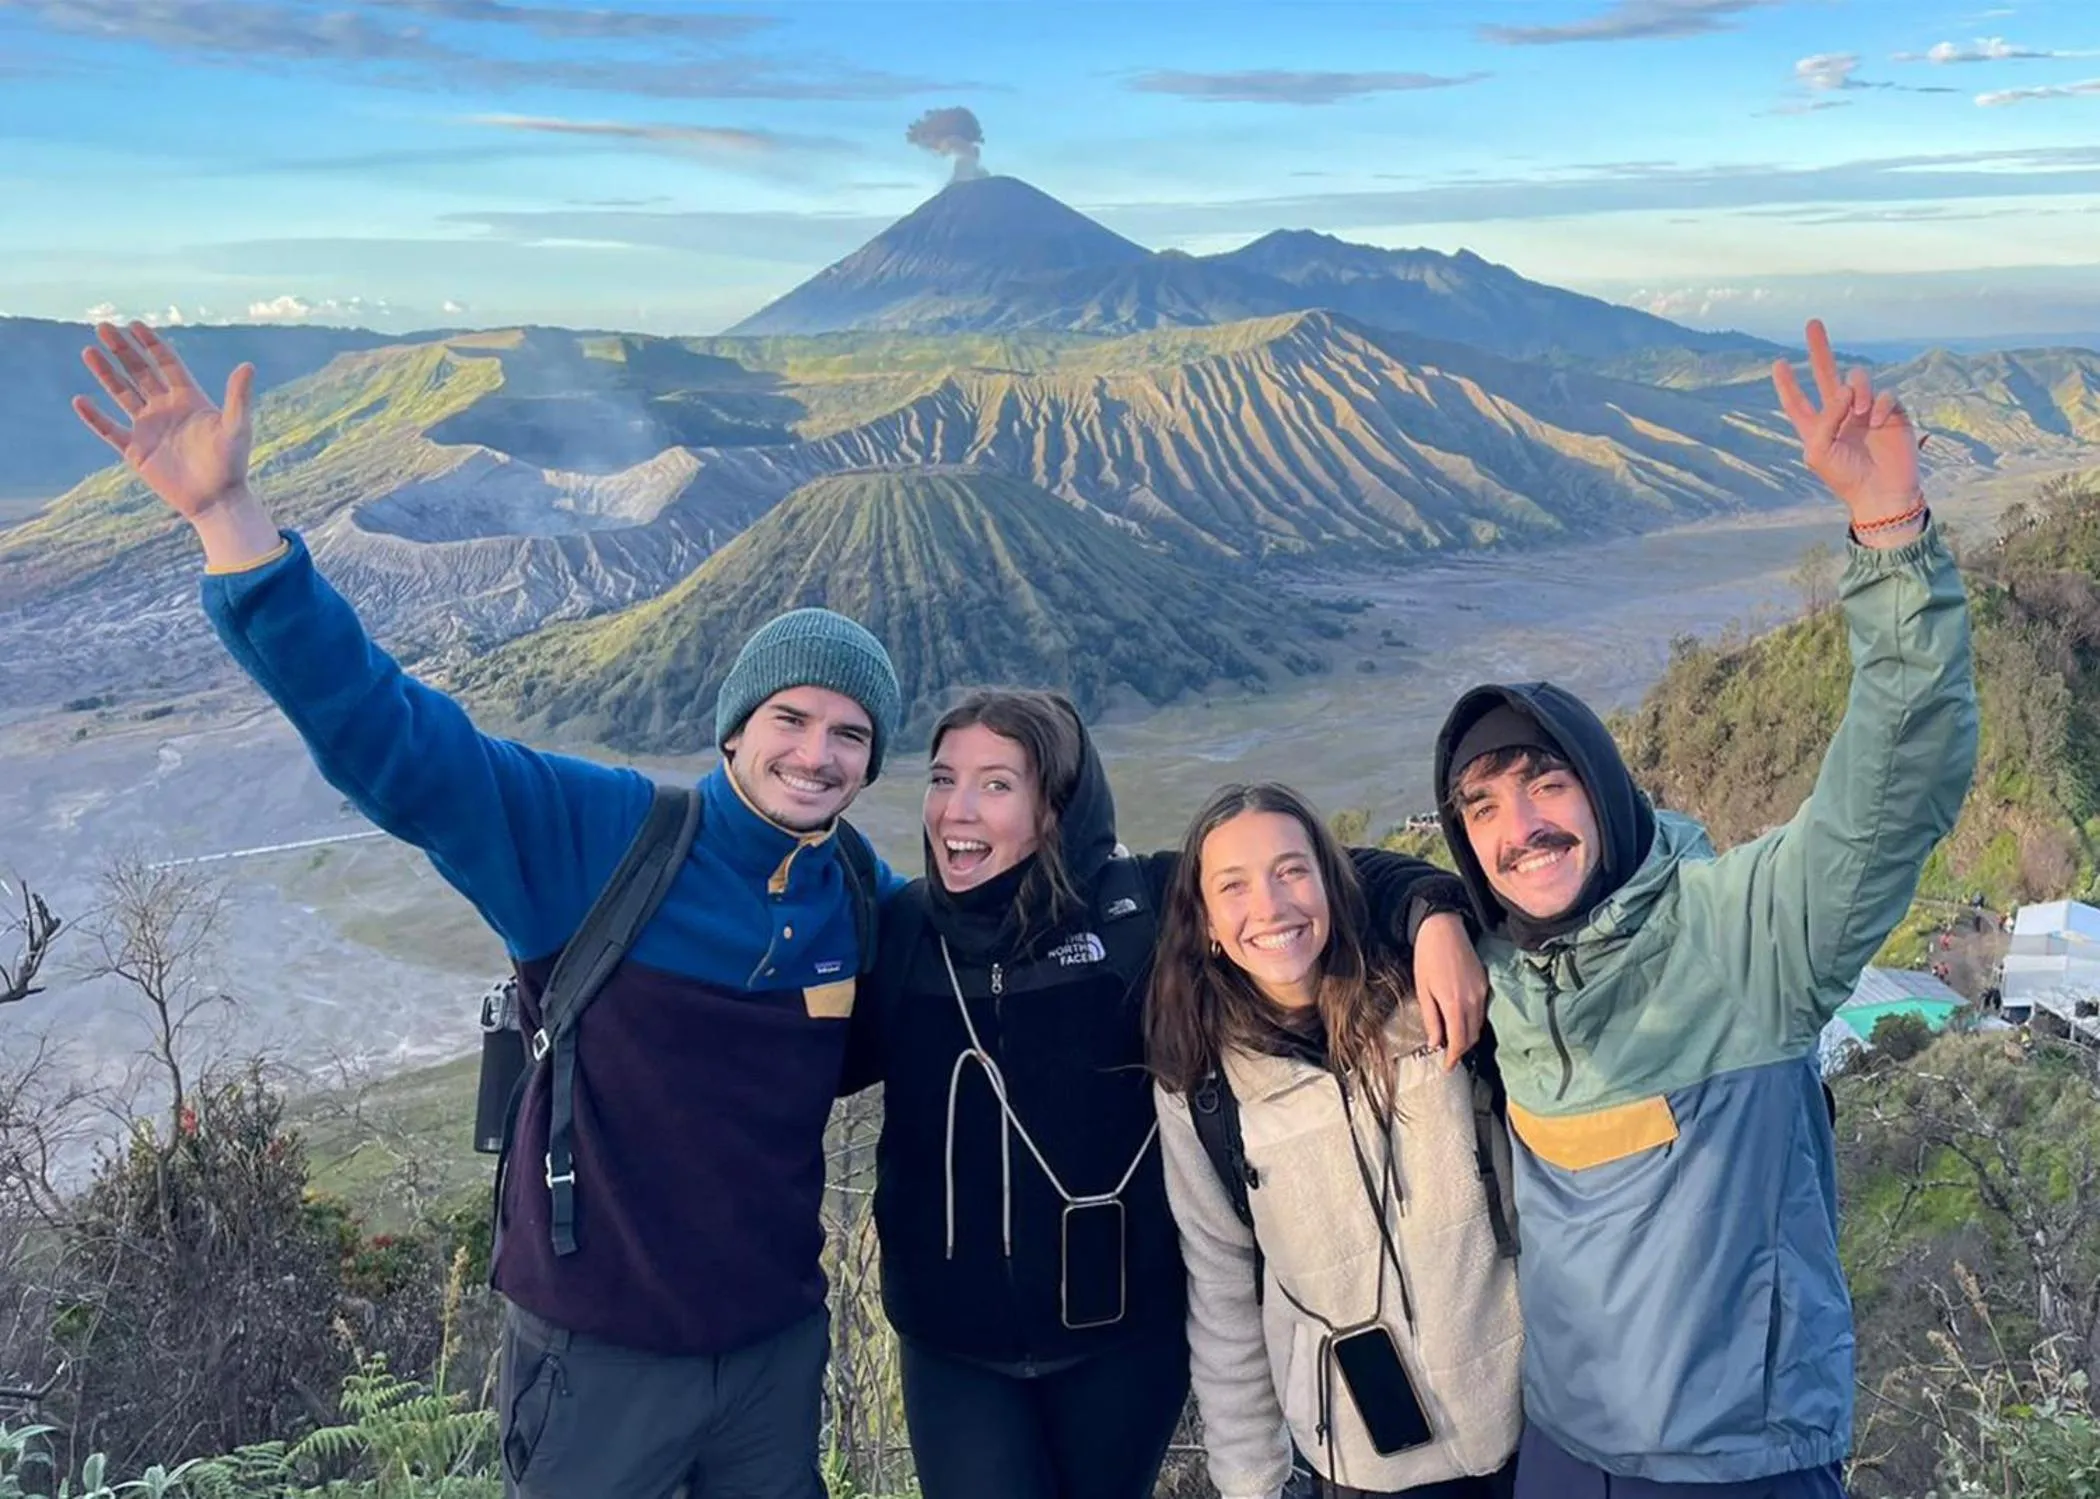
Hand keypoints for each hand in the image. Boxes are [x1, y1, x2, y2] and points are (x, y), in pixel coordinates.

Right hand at [74, 321, 254, 520]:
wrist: (217, 500)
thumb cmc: (231, 464)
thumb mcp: (236, 427)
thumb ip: (238, 397)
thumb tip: (248, 365)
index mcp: (189, 399)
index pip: (166, 363)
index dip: (151, 344)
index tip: (134, 325)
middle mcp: (166, 409)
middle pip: (140, 372)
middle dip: (122, 350)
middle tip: (103, 327)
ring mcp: (149, 428)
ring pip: (122, 394)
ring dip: (106, 374)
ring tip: (89, 351)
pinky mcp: (136, 451)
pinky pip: (110, 430)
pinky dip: (95, 417)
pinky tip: (80, 401)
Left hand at [1411, 912, 1486, 1068]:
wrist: (1443, 928)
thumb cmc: (1427, 957)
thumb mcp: (1423, 990)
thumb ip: (1431, 1019)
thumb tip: (1436, 1043)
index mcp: (1454, 1004)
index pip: (1460, 1041)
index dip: (1454, 1057)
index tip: (1447, 1066)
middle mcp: (1473, 1001)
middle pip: (1472, 1036)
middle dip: (1461, 1049)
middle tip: (1449, 1056)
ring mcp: (1482, 992)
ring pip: (1479, 1025)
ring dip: (1468, 1036)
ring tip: (1453, 1040)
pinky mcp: (1485, 983)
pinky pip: (1481, 1011)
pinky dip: (1473, 1021)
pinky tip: (1461, 1020)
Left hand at [1771, 319, 1922, 536]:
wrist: (1881, 493)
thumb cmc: (1844, 477)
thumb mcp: (1820, 451)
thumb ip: (1826, 417)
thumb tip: (1844, 387)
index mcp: (1817, 427)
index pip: (1797, 402)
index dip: (1788, 385)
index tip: (1778, 364)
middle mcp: (1840, 414)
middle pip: (1827, 374)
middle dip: (1819, 349)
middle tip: (1812, 322)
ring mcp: (1866, 411)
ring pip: (1858, 379)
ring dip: (1856, 390)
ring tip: (1858, 411)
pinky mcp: (1892, 413)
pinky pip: (1885, 394)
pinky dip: (1879, 405)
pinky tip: (1877, 423)